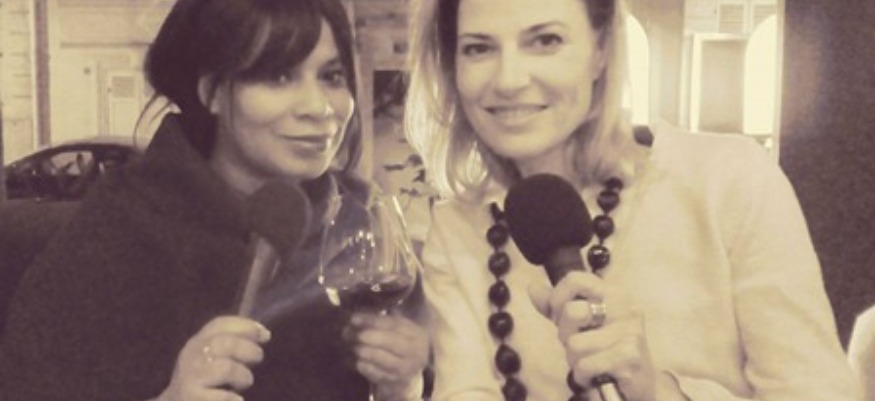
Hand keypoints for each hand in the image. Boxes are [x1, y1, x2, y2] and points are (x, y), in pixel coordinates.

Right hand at [155, 316, 271, 400]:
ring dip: (243, 376)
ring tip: (243, 383)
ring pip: (225, 368)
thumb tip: (264, 333)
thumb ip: (231, 344)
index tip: (265, 335)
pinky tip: (236, 400)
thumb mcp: (210, 357)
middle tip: (257, 359)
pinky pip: (221, 396)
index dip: (246, 326)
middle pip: (224, 343)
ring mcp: (190, 378)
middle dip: (248, 349)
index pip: (220, 324)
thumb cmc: (201, 381)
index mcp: (197, 342)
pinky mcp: (191, 397)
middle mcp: (191, 356)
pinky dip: (233, 398)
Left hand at [346, 311, 428, 400]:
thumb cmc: (399, 344)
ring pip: (383, 359)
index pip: (393, 324)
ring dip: (365, 352)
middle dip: (368, 336)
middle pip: (390, 341)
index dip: (372, 320)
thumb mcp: (397, 330)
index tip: (353, 318)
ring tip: (353, 347)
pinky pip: (377, 375)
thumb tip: (354, 319)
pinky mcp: (396, 382)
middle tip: (350, 334)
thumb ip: (379, 323)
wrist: (409, 372)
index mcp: (416, 333)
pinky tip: (356, 362)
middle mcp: (415, 351)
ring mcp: (406, 369)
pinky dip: (365, 367)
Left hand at [529, 271, 683, 400]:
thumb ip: (557, 307)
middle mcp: (625, 308)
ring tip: (591, 362)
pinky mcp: (629, 357)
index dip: (557, 299)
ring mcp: (630, 332)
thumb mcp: (580, 324)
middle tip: (580, 345)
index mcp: (614, 294)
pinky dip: (584, 375)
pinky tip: (597, 375)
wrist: (639, 385)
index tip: (561, 317)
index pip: (574, 279)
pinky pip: (585, 365)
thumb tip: (532, 287)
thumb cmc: (606, 350)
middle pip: (571, 312)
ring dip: (575, 360)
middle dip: (565, 335)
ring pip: (575, 344)